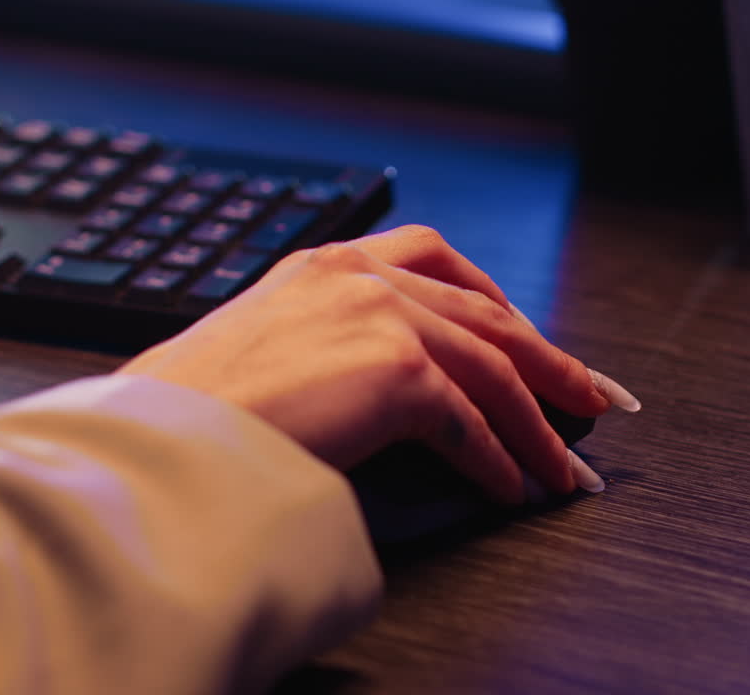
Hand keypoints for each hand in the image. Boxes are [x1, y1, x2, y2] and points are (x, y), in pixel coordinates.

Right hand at [119, 225, 634, 503]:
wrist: (160, 432)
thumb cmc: (192, 406)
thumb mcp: (261, 348)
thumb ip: (323, 345)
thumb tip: (382, 393)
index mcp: (325, 264)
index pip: (437, 262)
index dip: (496, 302)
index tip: (526, 334)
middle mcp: (357, 274)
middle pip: (485, 313)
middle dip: (547, 360)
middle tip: (589, 396)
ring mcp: (379, 315)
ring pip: (491, 366)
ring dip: (537, 423)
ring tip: (564, 466)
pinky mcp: (395, 371)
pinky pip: (471, 421)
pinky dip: (499, 459)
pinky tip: (509, 487)